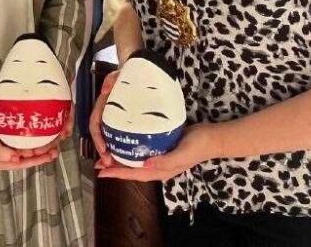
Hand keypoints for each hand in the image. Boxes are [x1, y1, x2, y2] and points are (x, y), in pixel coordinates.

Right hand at [0, 98, 59, 171]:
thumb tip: (15, 160)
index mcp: (1, 163)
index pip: (22, 165)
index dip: (35, 161)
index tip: (47, 155)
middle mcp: (7, 158)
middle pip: (28, 159)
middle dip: (42, 156)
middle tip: (56, 150)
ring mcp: (11, 148)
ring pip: (30, 151)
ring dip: (43, 149)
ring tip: (56, 145)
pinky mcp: (13, 138)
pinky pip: (27, 142)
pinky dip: (37, 140)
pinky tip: (47, 136)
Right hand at [89, 70, 119, 168]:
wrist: (135, 70)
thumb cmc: (125, 73)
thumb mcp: (118, 74)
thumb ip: (111, 80)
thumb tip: (106, 90)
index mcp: (102, 105)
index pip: (95, 123)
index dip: (96, 137)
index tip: (103, 149)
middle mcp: (105, 113)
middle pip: (100, 135)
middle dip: (102, 150)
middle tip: (108, 164)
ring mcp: (113, 118)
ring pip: (108, 137)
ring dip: (109, 151)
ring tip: (114, 165)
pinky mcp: (123, 121)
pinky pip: (118, 135)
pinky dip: (119, 147)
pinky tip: (125, 156)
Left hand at [96, 122, 219, 182]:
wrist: (212, 137)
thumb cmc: (198, 146)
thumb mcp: (182, 154)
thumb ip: (166, 161)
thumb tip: (146, 165)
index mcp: (161, 171)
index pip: (135, 174)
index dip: (117, 173)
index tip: (101, 171)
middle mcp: (158, 166)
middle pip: (132, 170)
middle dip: (115, 168)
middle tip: (98, 163)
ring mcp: (161, 158)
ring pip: (137, 162)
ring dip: (122, 159)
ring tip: (108, 154)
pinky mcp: (163, 147)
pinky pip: (143, 152)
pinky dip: (133, 150)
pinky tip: (127, 143)